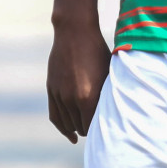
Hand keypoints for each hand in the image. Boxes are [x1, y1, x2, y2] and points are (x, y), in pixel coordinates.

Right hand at [46, 22, 112, 142]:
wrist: (75, 32)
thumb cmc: (98, 52)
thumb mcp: (108, 74)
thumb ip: (108, 96)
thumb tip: (115, 115)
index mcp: (89, 97)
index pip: (93, 127)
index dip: (101, 130)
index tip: (108, 130)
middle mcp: (71, 100)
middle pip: (80, 128)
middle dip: (89, 129)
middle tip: (99, 128)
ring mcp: (59, 95)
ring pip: (67, 124)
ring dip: (76, 128)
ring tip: (87, 128)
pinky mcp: (51, 90)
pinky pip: (55, 116)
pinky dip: (62, 127)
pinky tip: (70, 134)